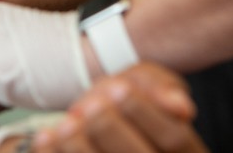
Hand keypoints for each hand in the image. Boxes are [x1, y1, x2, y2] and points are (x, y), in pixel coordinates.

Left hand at [31, 62, 205, 152]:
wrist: (103, 123)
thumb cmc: (131, 103)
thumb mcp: (151, 87)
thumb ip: (162, 89)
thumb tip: (180, 106)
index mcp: (186, 151)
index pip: (174, 137)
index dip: (144, 112)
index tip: (118, 88)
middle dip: (110, 129)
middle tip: (90, 105)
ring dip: (81, 148)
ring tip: (67, 122)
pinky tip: (46, 138)